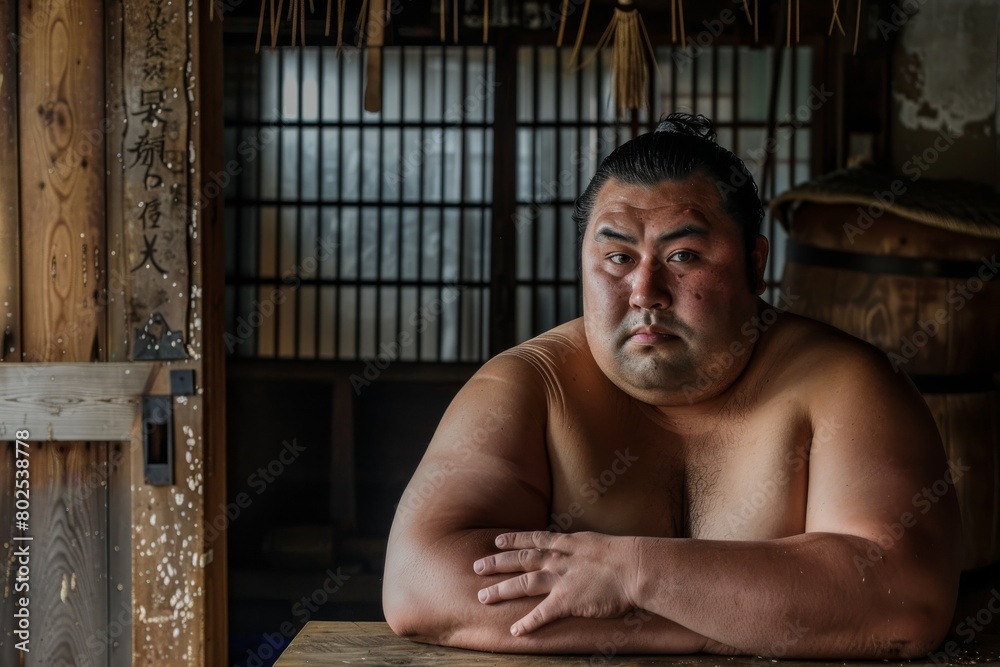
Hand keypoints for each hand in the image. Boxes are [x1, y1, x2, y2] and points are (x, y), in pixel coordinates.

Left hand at [472, 530, 639, 635]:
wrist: (634, 566)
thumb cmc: (627, 555)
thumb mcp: (601, 542)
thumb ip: (586, 548)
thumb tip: (586, 550)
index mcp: (567, 543)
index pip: (534, 539)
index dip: (514, 540)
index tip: (497, 541)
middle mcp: (559, 559)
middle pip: (520, 559)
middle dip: (497, 562)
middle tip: (476, 566)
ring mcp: (560, 579)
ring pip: (523, 582)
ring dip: (502, 589)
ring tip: (483, 597)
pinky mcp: (567, 600)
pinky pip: (542, 613)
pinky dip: (527, 622)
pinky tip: (515, 630)